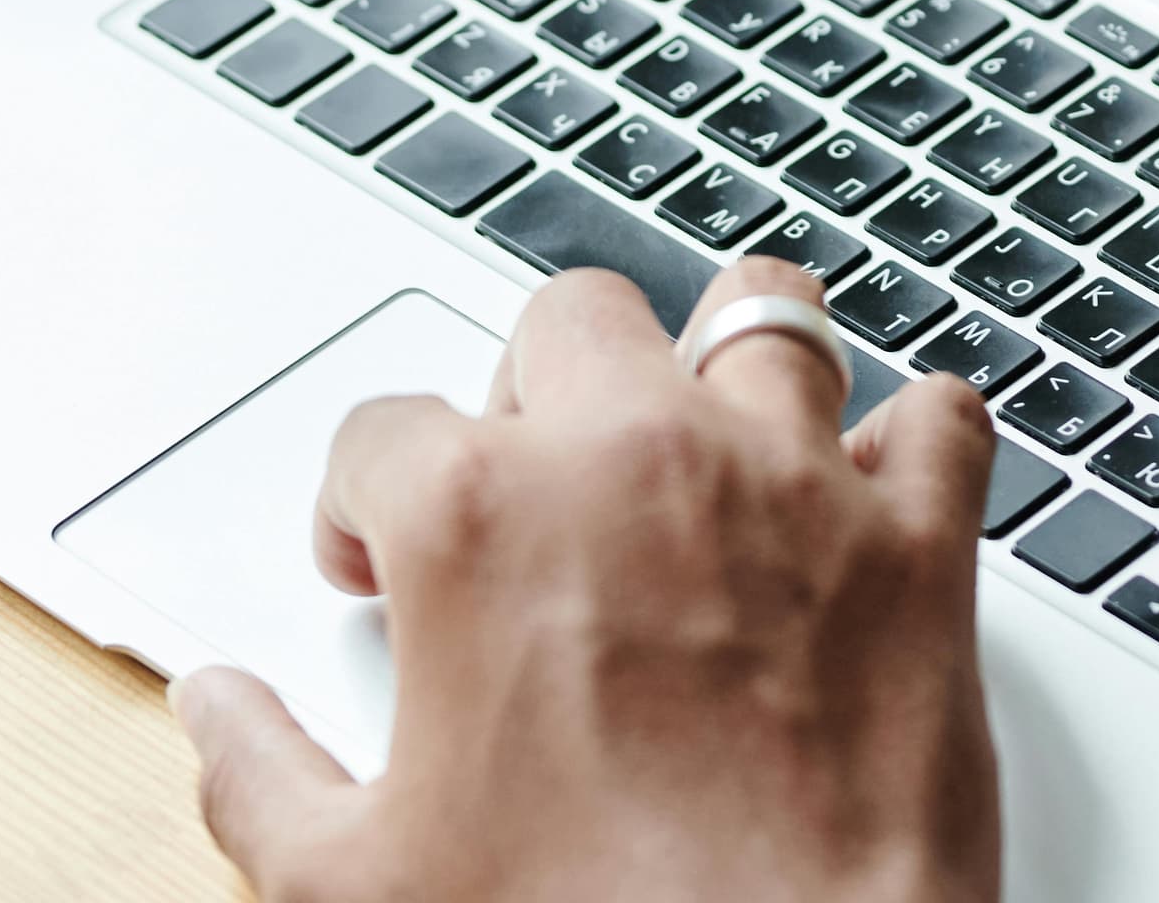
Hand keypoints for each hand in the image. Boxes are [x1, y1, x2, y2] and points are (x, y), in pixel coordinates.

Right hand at [170, 260, 1002, 902]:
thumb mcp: (348, 886)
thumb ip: (261, 773)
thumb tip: (217, 708)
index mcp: (483, 520)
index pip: (383, 432)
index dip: (364, 504)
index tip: (378, 560)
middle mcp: (642, 462)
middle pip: (574, 317)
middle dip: (537, 387)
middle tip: (532, 491)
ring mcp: (795, 488)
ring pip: (766, 312)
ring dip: (724, 363)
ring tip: (697, 443)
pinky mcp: (924, 544)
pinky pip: (942, 418)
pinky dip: (910, 441)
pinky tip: (868, 494)